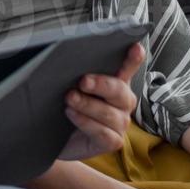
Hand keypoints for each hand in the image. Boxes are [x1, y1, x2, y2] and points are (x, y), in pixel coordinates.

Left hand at [58, 42, 144, 160]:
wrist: (54, 136)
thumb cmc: (64, 105)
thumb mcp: (68, 86)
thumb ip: (75, 74)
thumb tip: (66, 58)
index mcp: (115, 84)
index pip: (127, 68)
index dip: (133, 59)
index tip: (135, 47)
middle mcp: (122, 102)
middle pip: (119, 90)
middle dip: (101, 84)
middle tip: (82, 81)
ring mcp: (120, 123)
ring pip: (110, 113)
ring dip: (88, 104)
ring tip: (69, 98)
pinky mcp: (112, 141)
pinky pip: (104, 133)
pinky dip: (86, 123)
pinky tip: (72, 115)